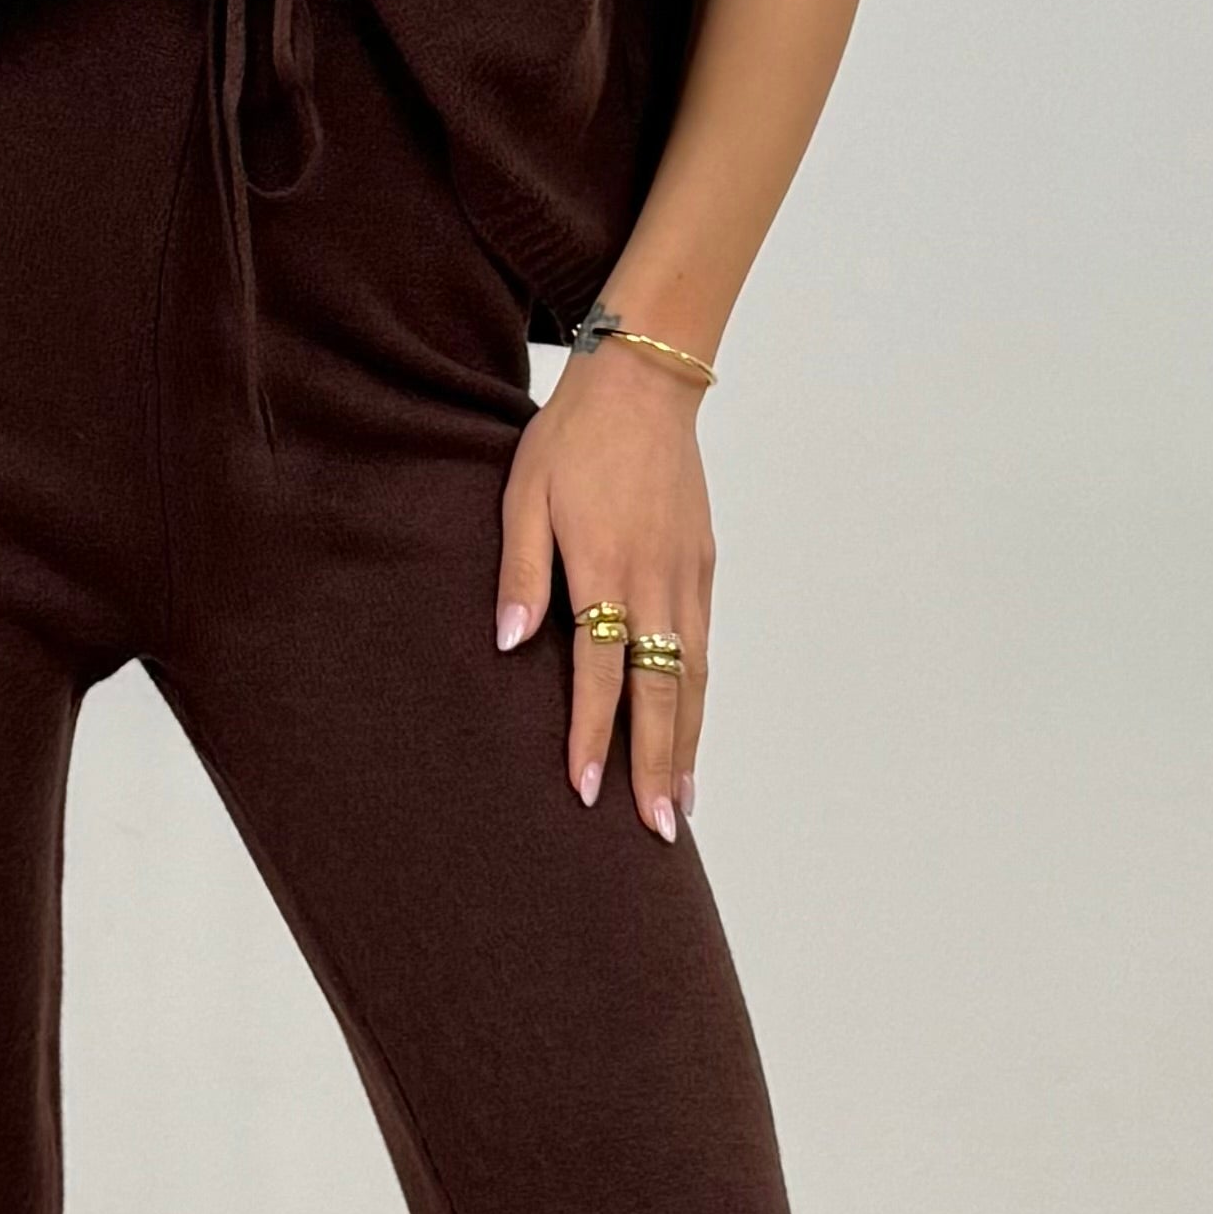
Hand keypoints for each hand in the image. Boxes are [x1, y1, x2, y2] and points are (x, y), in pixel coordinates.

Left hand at [493, 342, 710, 832]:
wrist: (645, 382)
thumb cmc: (570, 439)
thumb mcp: (523, 495)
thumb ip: (519, 572)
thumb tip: (509, 645)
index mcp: (605, 567)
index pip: (600, 670)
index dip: (592, 734)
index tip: (586, 790)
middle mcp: (656, 582)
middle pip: (660, 692)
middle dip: (657, 765)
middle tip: (658, 830)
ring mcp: (687, 577)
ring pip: (691, 678)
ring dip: (688, 745)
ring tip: (681, 804)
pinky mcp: (703, 567)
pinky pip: (702, 649)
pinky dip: (698, 700)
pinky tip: (690, 731)